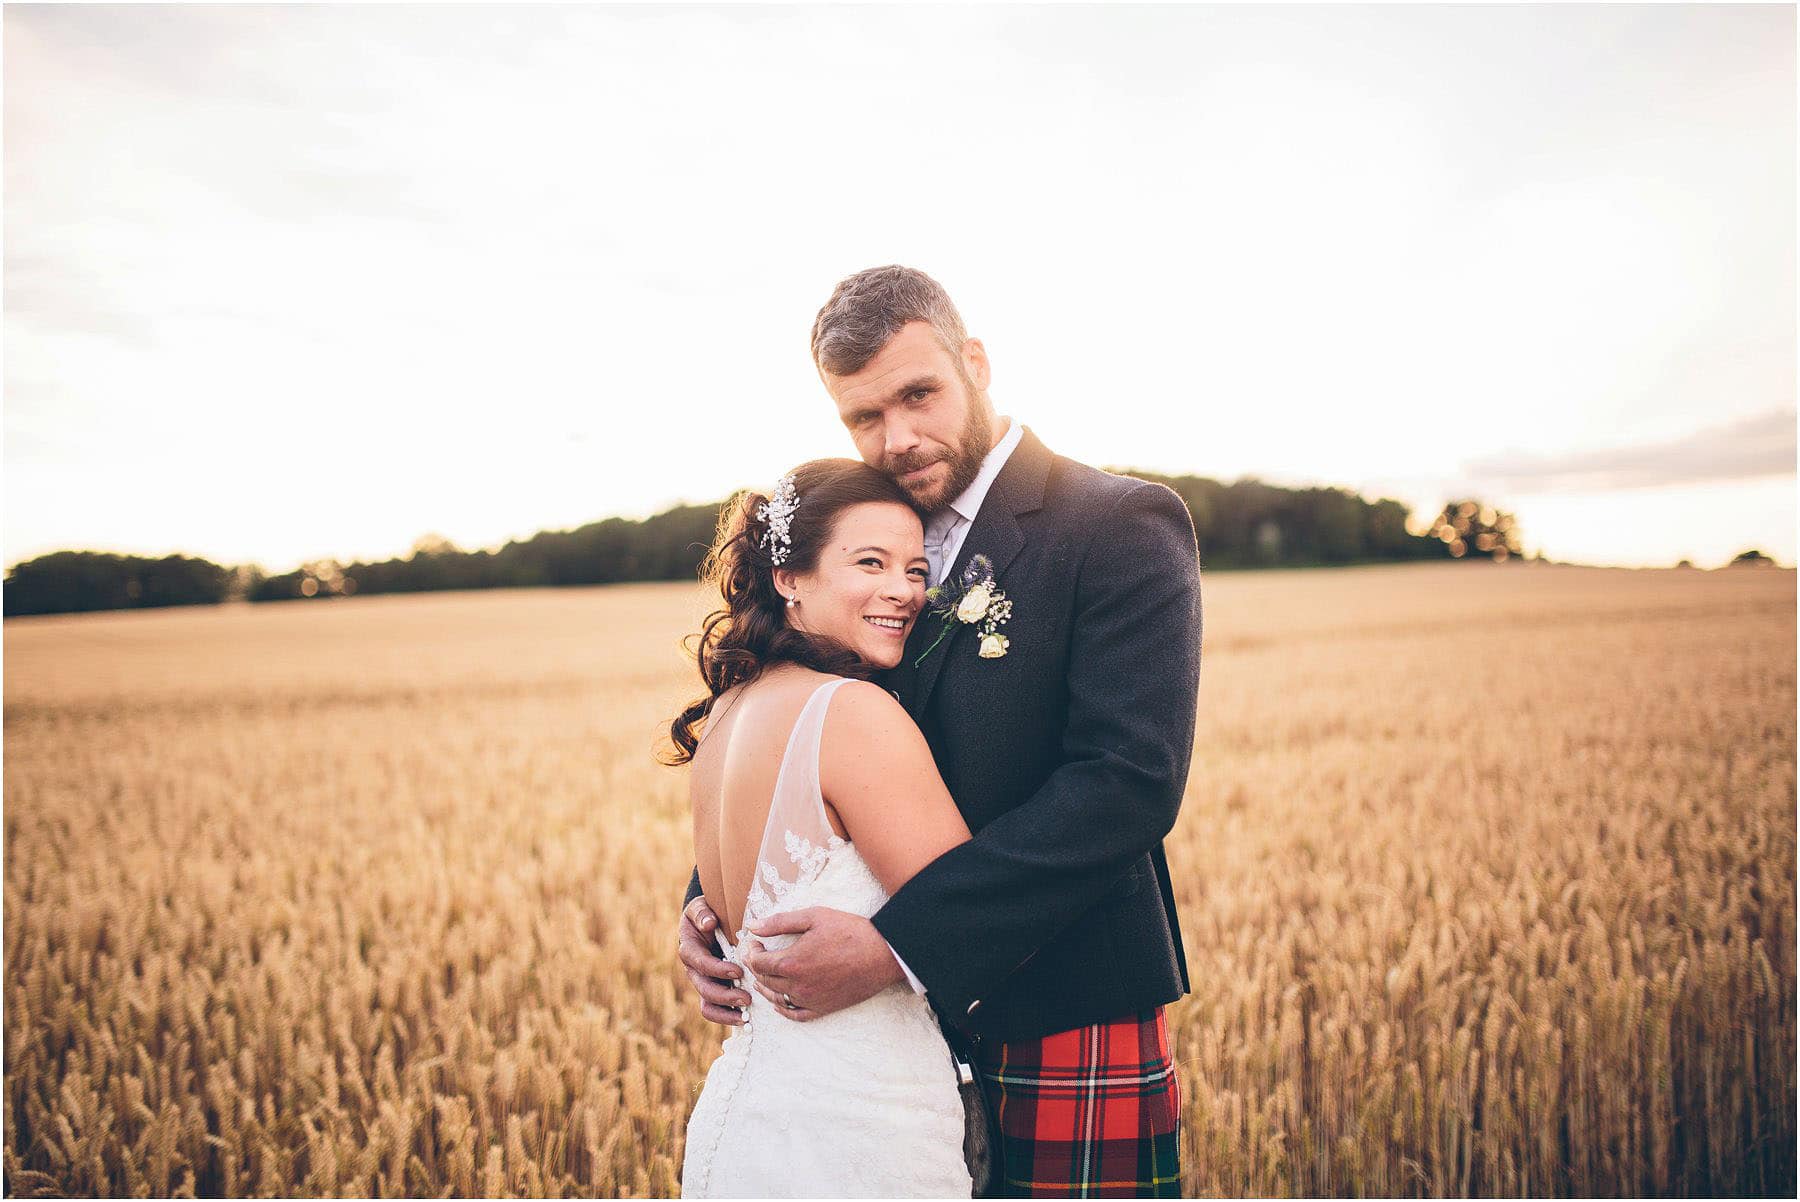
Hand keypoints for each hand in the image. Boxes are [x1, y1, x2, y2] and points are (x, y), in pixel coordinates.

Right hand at [677, 897, 751, 1025]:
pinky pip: (715, 1010)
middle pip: (704, 989)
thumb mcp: (700, 907)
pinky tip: (745, 1019)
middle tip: (747, 998)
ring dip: (726, 1012)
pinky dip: (728, 1017)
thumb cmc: (706, 913)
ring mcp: (702, 982)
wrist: (707, 922)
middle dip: (725, 996)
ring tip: (746, 1015)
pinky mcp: (712, 990)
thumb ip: (702, 912)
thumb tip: (708, 923)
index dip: (718, 969)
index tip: (738, 970)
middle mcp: (693, 970)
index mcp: (690, 949)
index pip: (701, 963)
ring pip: (707, 1004)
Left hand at [740, 907, 903, 1021]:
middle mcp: (797, 985)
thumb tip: (753, 926)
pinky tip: (779, 1003)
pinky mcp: (824, 1008)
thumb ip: (780, 922)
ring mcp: (810, 999)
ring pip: (776, 999)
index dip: (751, 952)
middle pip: (765, 981)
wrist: (883, 954)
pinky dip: (783, 1010)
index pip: (758, 963)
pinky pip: (796, 1014)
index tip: (754, 942)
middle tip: (756, 956)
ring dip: (765, 988)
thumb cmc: (850, 931)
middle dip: (756, 968)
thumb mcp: (814, 916)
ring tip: (761, 977)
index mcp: (792, 962)